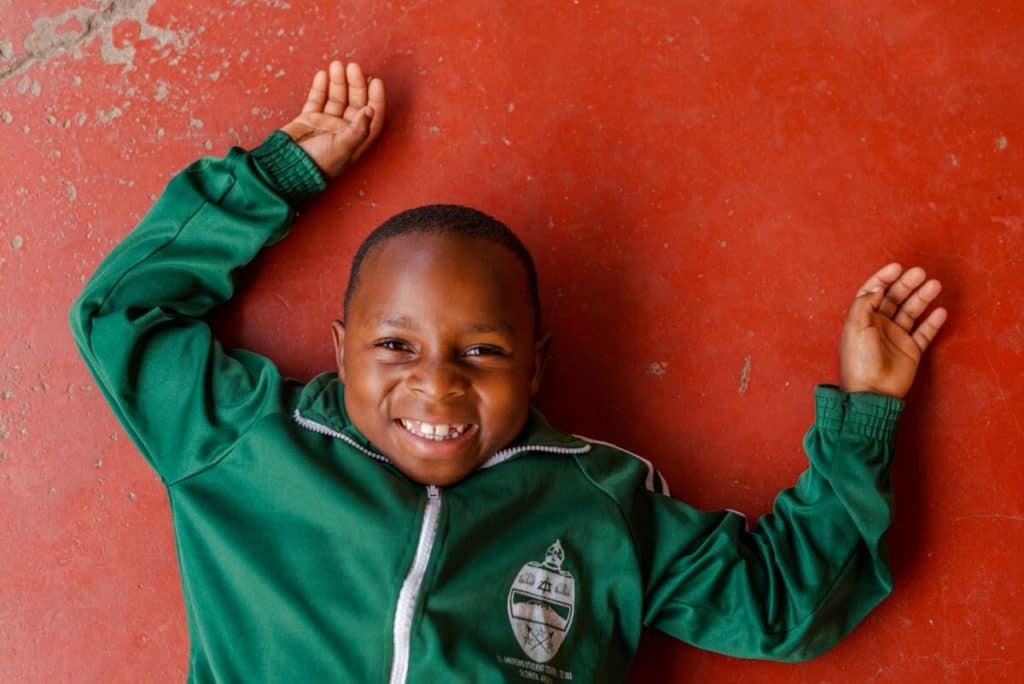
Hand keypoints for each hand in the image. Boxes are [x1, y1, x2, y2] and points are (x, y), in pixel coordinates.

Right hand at [280, 61, 385, 177]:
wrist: (287, 167)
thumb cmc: (318, 164)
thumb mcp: (343, 148)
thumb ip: (358, 130)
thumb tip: (371, 109)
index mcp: (355, 140)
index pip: (371, 117)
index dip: (376, 99)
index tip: (375, 81)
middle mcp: (342, 131)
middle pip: (354, 103)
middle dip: (355, 84)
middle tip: (353, 67)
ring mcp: (325, 124)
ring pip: (336, 98)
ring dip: (338, 81)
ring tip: (337, 65)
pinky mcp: (308, 119)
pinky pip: (317, 100)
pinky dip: (320, 88)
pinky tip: (323, 75)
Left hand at [839, 263, 947, 398]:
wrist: (872, 391)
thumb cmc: (860, 360)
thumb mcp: (856, 327)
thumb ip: (865, 304)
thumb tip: (877, 287)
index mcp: (862, 319)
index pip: (873, 292)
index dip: (883, 278)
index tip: (896, 267)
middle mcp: (879, 326)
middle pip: (894, 298)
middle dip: (906, 284)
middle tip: (919, 273)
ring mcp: (896, 337)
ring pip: (911, 312)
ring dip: (922, 298)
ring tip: (935, 285)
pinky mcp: (911, 350)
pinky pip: (925, 332)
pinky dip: (933, 322)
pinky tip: (941, 310)